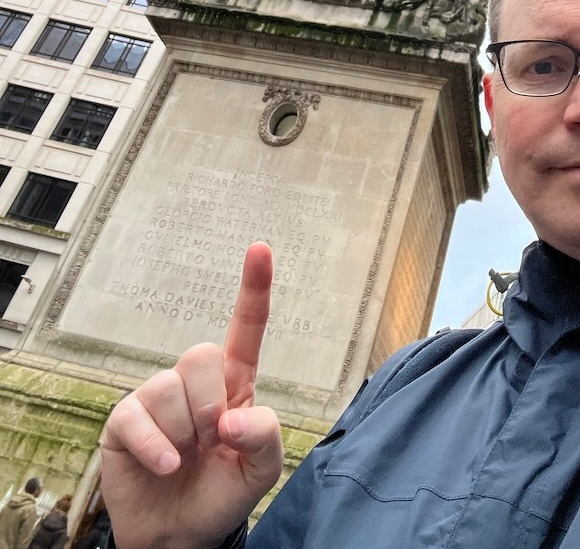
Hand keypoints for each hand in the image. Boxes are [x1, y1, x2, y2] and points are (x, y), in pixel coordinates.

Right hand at [101, 243, 283, 548]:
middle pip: (202, 355)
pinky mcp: (125, 421)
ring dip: (183, 433)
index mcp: (234, 383)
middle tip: (210, 439)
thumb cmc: (223, 492)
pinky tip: (166, 467)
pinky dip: (156, 448)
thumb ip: (265, 435)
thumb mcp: (262, 469)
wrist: (182, 537)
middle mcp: (194, 382)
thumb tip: (232, 417)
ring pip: (169, 387)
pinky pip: (137, 417)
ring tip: (185, 456)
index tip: (260, 248)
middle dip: (209, 404)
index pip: (247, 328)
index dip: (254, 288)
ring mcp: (157, 399)